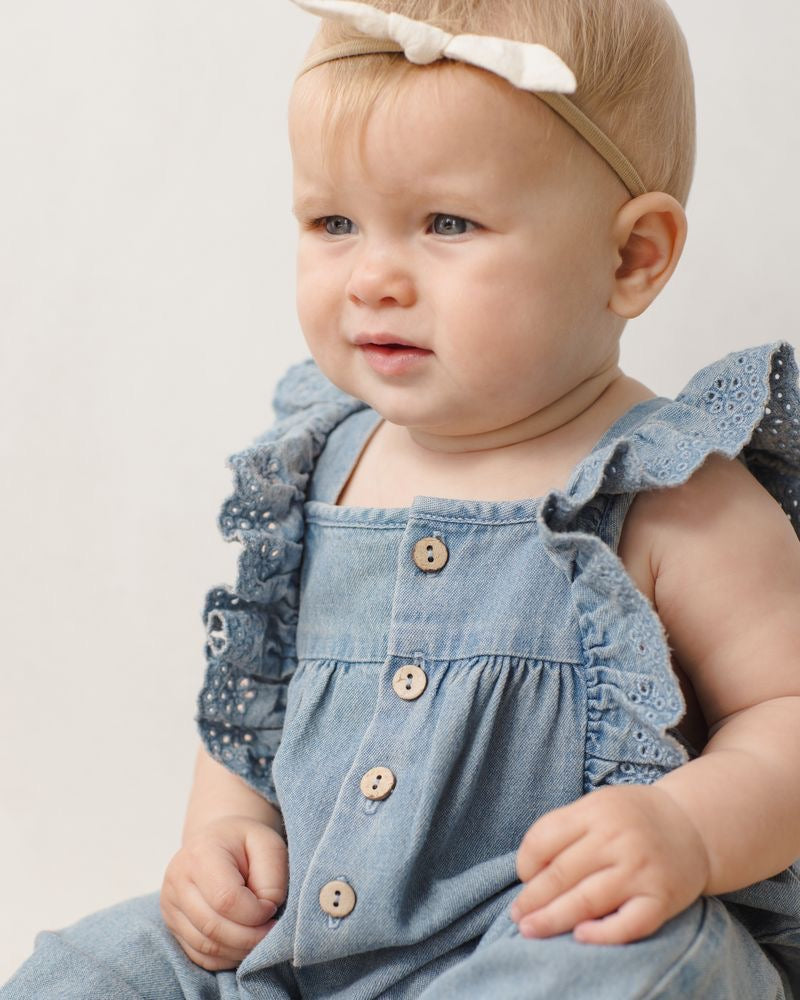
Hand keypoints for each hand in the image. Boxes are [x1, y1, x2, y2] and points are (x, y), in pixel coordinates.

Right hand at [160, 815, 288, 970]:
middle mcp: (177, 880)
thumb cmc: (246, 843)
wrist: (218, 840)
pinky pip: (199, 955)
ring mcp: (170, 905)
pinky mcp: (172, 925)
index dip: (255, 913)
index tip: (272, 907)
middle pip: (213, 927)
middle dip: (249, 938)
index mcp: (201, 854)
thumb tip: (265, 914)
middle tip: (271, 931)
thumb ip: (272, 880)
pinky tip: (242, 944)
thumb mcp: (269, 846)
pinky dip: (225, 957)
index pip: (226, 899)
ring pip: (205, 946)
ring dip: (239, 950)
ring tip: (260, 937)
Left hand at [510, 784, 709, 944]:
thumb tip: (530, 873)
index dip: (526, 863)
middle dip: (533, 899)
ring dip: (553, 919)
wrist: (694, 825)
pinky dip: (603, 934)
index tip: (524, 878)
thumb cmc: (632, 818)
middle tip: (517, 917)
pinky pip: (628, 923)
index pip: (544, 838)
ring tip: (531, 930)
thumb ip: (567, 830)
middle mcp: (617, 838)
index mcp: (595, 811)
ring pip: (587, 900)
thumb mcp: (598, 806)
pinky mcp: (661, 898)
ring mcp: (640, 869)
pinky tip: (580, 937)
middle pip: (562, 873)